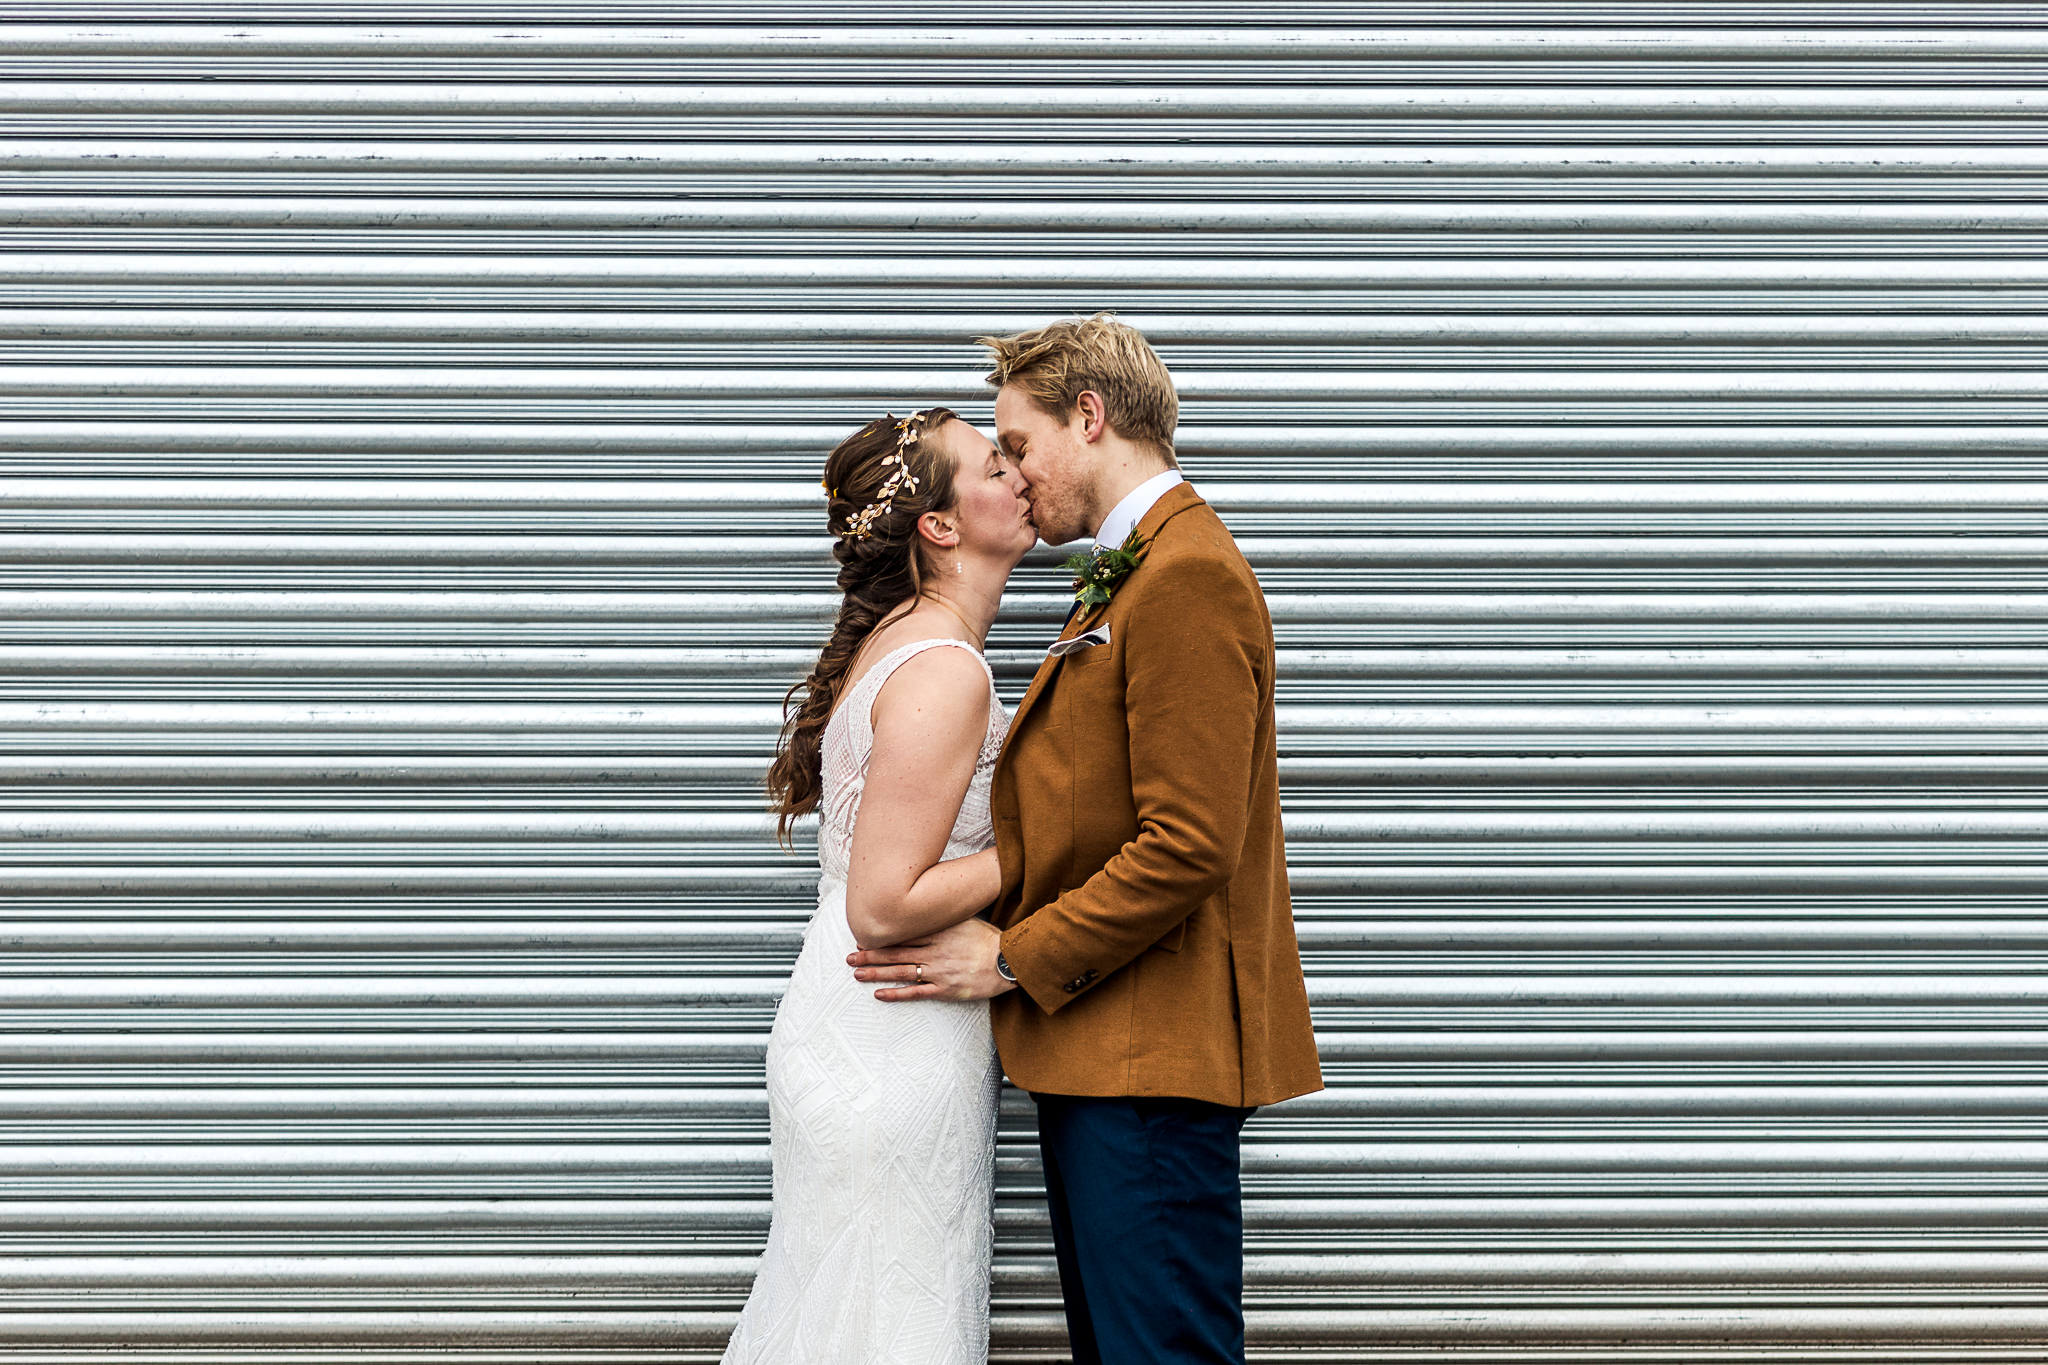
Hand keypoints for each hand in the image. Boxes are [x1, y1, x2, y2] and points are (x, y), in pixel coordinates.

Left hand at [848, 917, 1016, 1002]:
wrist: (1009, 961)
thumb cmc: (990, 940)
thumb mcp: (966, 920)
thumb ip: (944, 917)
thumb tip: (926, 908)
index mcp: (938, 932)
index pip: (902, 934)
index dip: (881, 937)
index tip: (864, 936)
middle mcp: (934, 951)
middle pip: (895, 952)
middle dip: (870, 954)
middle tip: (849, 956)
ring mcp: (938, 971)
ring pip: (900, 972)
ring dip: (876, 973)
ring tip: (856, 973)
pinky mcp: (945, 990)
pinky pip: (915, 993)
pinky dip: (895, 994)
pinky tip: (879, 994)